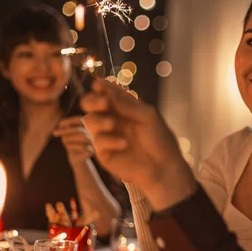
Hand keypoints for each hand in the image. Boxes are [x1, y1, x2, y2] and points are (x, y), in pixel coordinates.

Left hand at [52, 116, 94, 164]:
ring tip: (63, 141)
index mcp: (87, 126)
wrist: (77, 158)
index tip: (60, 124)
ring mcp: (93, 142)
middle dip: (66, 131)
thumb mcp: (66, 134)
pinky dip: (71, 146)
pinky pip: (82, 147)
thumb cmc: (71, 143)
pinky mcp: (92, 151)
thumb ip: (65, 128)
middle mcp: (92, 133)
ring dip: (68, 138)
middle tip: (54, 133)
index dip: (70, 121)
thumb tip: (62, 125)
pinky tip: (68, 148)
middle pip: (79, 130)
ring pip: (82, 137)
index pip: (80, 120)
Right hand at [80, 79, 196, 210]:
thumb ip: (125, 103)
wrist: (163, 165)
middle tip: (103, 103)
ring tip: (113, 124)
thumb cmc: (159, 138)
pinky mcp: (103, 152)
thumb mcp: (146, 116)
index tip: (99, 84)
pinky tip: (124, 144)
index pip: (106, 92)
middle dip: (92, 100)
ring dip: (99, 120)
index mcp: (123, 107)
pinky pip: (97, 141)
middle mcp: (111, 118)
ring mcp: (106, 135)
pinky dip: (110, 140)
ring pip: (88, 121)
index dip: (101, 87)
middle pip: (89, 104)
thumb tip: (104, 89)